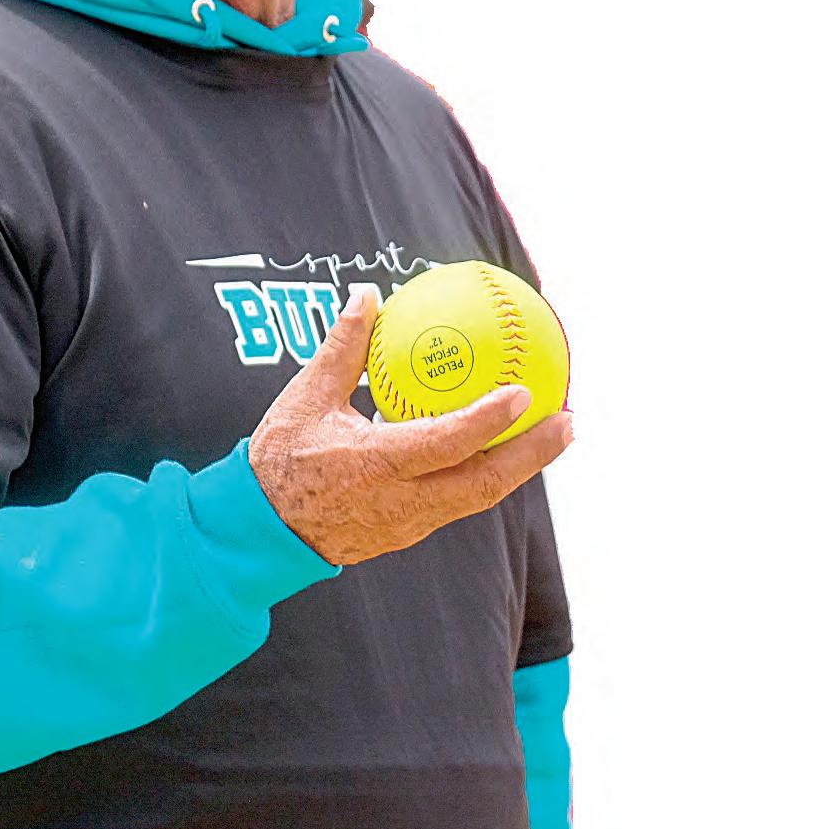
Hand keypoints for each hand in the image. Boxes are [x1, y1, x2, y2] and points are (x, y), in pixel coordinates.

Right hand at [248, 285, 573, 566]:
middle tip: (569, 420)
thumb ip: (343, 348)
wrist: (261, 528)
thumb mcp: (306, 396)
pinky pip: (459, 501)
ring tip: (553, 434)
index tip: (523, 392)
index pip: (446, 443)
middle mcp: (401, 502)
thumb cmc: (280, 458)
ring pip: (478, 498)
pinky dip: (489, 474)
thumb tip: (368, 296)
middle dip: (533, 455)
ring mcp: (408, 524)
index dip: (489, 420)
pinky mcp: (407, 533)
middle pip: (484, 484)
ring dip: (520, 467)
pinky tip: (503, 449)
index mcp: (376, 465)